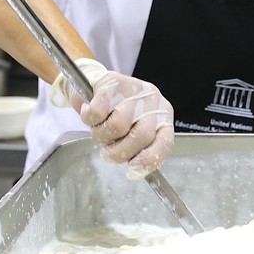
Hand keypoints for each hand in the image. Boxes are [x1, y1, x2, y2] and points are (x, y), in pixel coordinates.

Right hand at [52, 60, 174, 177]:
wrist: (93, 82)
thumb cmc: (114, 111)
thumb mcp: (133, 129)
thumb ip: (138, 147)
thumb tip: (135, 171)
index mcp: (162, 114)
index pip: (164, 142)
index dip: (148, 161)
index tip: (131, 171)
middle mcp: (152, 100)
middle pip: (141, 136)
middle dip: (119, 152)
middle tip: (107, 153)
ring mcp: (133, 89)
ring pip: (118, 126)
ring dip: (101, 135)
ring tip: (98, 129)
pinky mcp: (111, 82)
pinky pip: (98, 113)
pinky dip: (89, 119)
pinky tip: (89, 113)